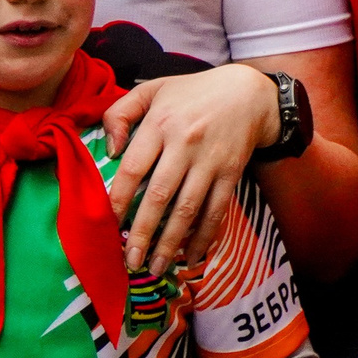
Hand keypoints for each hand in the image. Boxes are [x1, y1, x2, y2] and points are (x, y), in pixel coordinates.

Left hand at [102, 64, 277, 276]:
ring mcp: (210, 161)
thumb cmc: (193, 92)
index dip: (118, 200)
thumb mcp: (152, 89)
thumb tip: (109, 150)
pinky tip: (191, 256)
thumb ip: (119, 112)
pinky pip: (216, 210)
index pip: (133, 168)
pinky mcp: (231, 173)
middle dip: (142, 233)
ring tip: (155, 268)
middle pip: (159, 196)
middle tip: (130, 260)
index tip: (109, 225)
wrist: (249, 93)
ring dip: (170, 242)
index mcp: (160, 123)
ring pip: (187, 209)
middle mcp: (185, 143)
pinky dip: (204, 236)